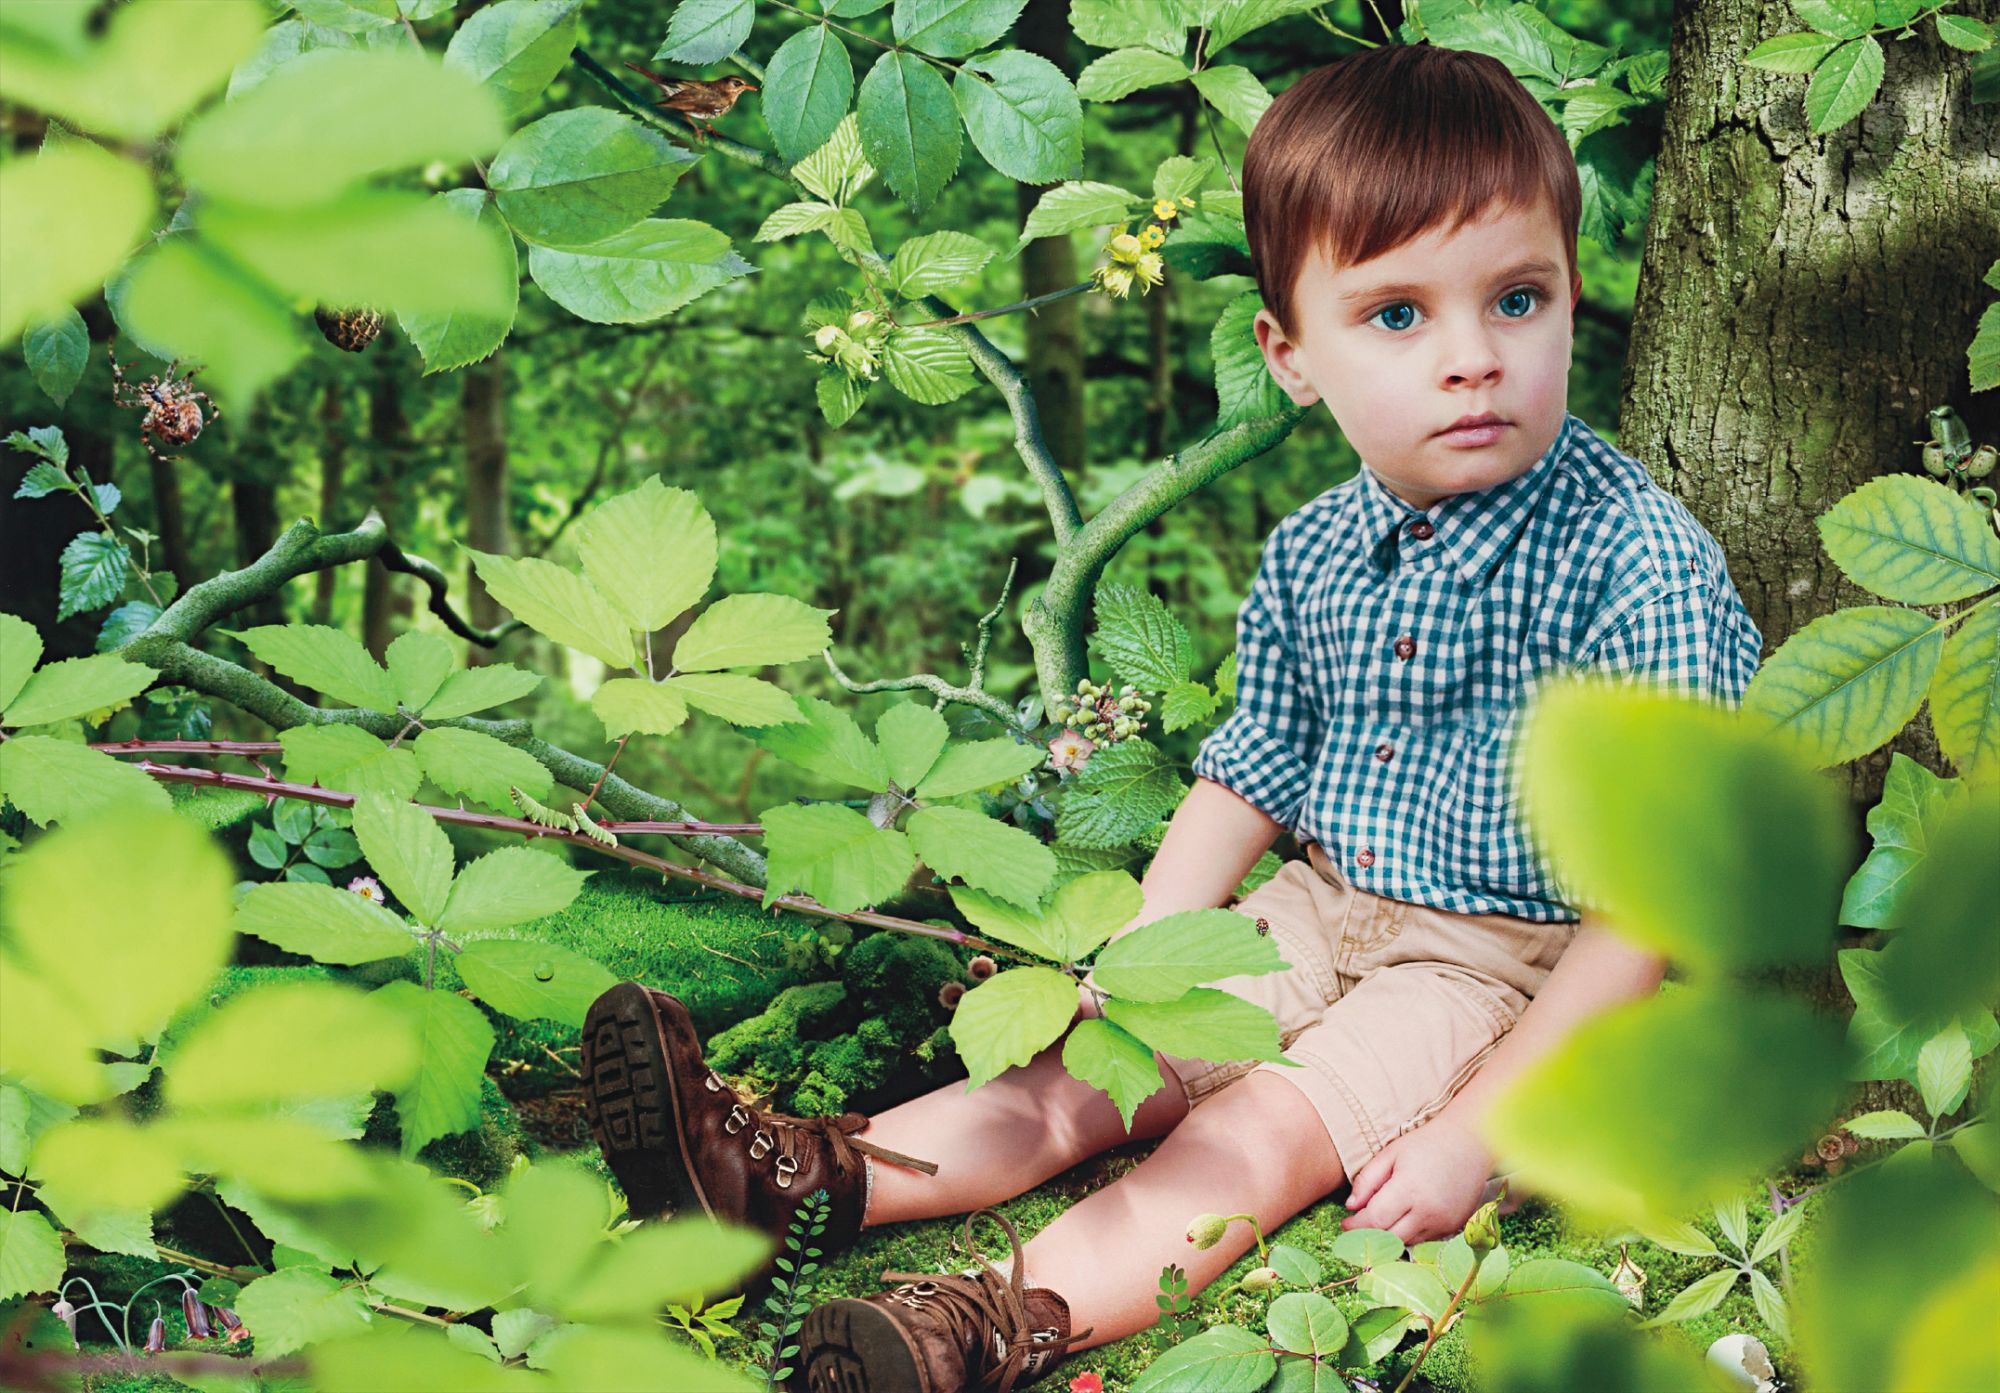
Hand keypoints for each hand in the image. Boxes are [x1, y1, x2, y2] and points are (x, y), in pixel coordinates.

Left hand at [1340, 1117, 1492, 1244]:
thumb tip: (1351, 1207)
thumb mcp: (1391, 1153)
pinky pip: (1424, 1240)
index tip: (1345, 1224)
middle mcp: (1428, 1212)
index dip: (1355, 1226)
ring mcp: (1443, 1223)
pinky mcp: (1454, 1227)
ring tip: (1379, 1221)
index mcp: (1409, 1190)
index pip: (1374, 1221)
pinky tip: (1402, 1219)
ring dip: (1389, 1236)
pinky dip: (1409, 1233)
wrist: (1470, 1143)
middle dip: (1369, 1235)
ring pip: (1406, 1242)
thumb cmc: (1426, 1144)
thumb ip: (1368, 1180)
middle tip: (1356, 1227)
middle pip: (1389, 1238)